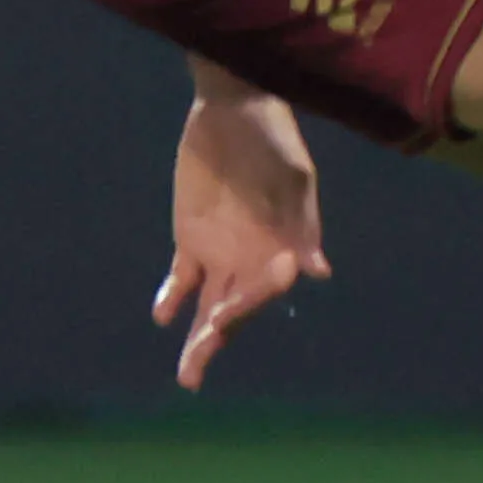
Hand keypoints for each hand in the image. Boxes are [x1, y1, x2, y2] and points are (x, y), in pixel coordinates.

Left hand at [158, 84, 329, 390]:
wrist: (235, 108)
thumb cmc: (274, 138)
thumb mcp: (292, 176)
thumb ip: (302, 224)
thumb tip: (318, 273)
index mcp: (280, 246)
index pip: (266, 287)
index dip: (255, 297)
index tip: (233, 309)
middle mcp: (251, 257)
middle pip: (235, 309)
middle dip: (216, 340)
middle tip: (193, 373)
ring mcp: (220, 250)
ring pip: (208, 304)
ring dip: (198, 336)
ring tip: (187, 372)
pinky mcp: (190, 238)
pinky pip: (180, 278)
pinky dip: (171, 298)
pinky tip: (163, 315)